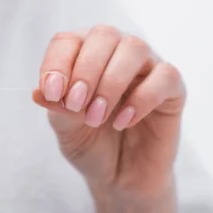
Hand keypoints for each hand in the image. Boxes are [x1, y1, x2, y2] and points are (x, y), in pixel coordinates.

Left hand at [33, 26, 185, 200]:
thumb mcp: (65, 128)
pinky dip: (141, 98)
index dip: (56, 63)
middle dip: (86, 70)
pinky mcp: (173, 89)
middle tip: (76, 104)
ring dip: (111, 82)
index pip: (67, 41)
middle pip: (103, 35)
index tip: (51, 93)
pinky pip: (164, 76)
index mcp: (83, 54)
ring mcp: (147, 67)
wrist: (119, 177)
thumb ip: (56, 106)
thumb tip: (39, 91)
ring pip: (134, 48)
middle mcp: (116, 52)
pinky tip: (122, 122)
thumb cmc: (90, 143)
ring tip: (96, 116)